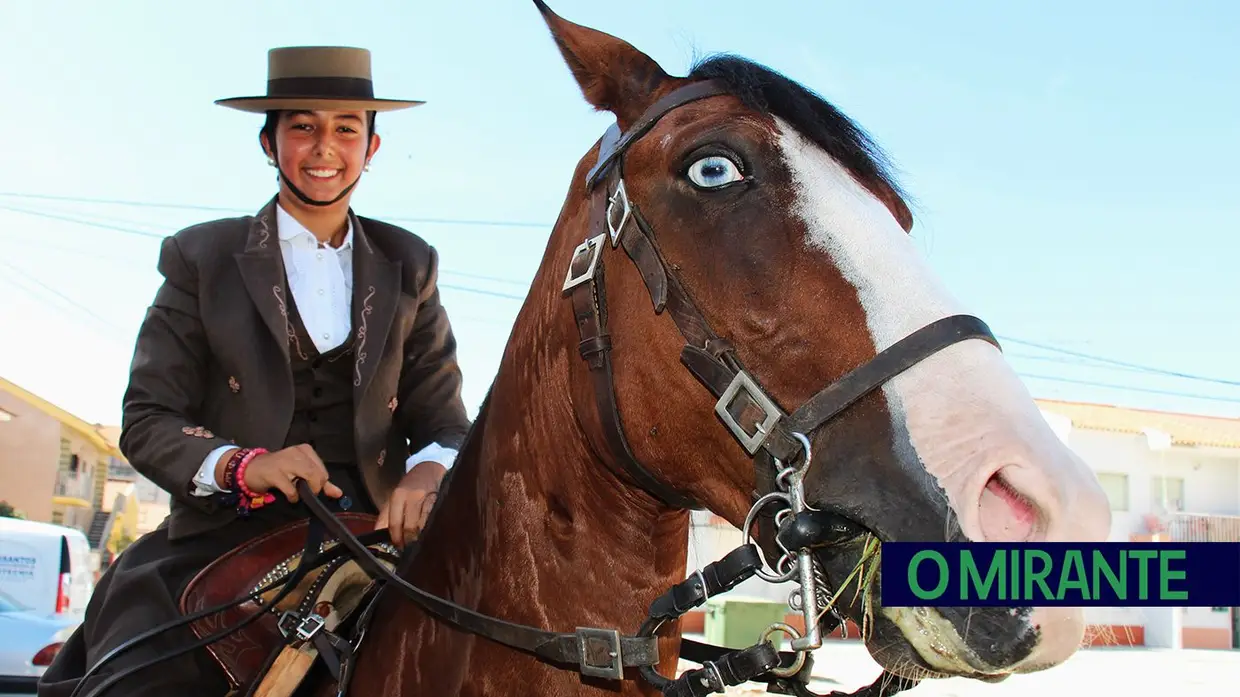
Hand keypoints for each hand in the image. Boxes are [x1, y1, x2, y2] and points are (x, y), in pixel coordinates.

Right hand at [222, 444, 343, 502]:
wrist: (251, 468)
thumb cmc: (279, 470)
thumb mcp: (301, 473)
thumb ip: (320, 482)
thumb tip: (338, 493)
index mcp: (305, 450)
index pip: (322, 468)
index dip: (322, 482)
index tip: (315, 488)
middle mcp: (296, 452)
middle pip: (316, 472)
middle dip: (316, 487)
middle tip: (310, 493)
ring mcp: (284, 461)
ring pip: (307, 475)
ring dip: (307, 490)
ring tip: (301, 494)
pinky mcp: (274, 473)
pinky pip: (290, 487)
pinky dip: (293, 496)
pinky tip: (291, 497)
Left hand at [376, 461, 445, 547]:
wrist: (428, 468)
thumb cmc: (409, 486)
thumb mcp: (392, 498)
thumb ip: (385, 517)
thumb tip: (378, 535)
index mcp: (398, 496)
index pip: (395, 523)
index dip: (396, 538)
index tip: (398, 546)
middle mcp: (413, 497)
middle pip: (410, 527)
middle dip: (409, 541)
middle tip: (409, 548)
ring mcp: (428, 499)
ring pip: (424, 526)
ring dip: (421, 538)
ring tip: (420, 543)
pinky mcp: (440, 501)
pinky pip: (435, 520)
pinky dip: (432, 529)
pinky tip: (430, 533)